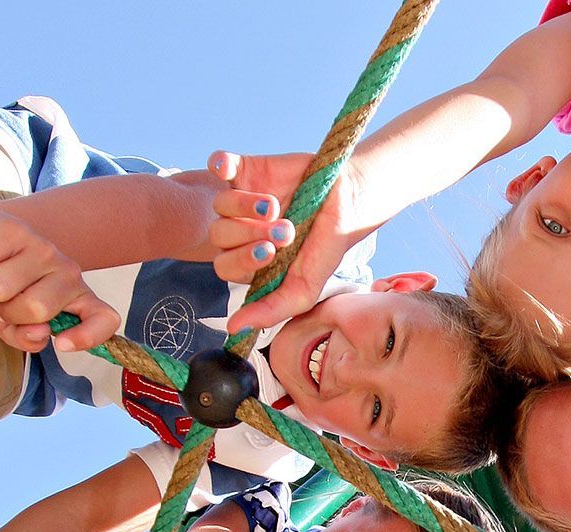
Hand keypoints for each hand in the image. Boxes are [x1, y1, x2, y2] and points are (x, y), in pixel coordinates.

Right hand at [0, 207, 120, 353]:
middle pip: (34, 308)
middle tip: (0, 302)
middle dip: (5, 313)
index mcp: (78, 297)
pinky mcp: (11, 229)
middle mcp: (68, 271)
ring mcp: (43, 247)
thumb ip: (24, 337)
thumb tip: (36, 334)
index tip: (61, 344)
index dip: (86, 337)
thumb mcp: (16, 323)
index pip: (103, 319)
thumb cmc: (9, 288)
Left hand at [207, 151, 370, 332]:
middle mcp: (241, 231)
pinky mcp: (247, 169)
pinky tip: (229, 169)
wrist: (351, 202)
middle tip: (284, 229)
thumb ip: (270, 310)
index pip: (225, 266)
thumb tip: (233, 329)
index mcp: (251, 261)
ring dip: (245, 207)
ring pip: (220, 205)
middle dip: (249, 235)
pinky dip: (220, 164)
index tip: (272, 253)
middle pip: (219, 236)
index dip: (243, 260)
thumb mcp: (304, 288)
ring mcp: (242, 199)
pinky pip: (219, 164)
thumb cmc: (327, 247)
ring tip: (275, 206)